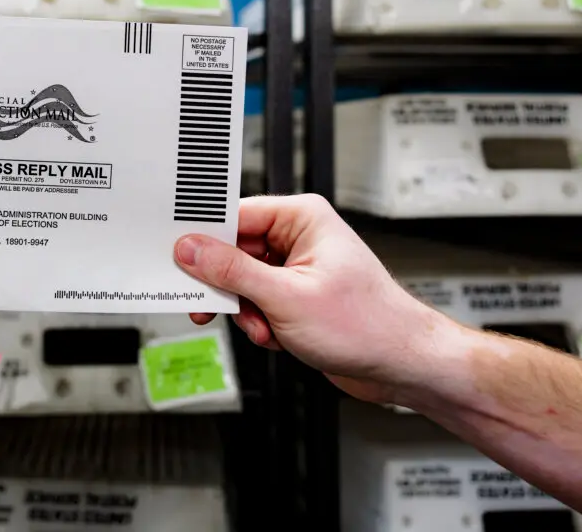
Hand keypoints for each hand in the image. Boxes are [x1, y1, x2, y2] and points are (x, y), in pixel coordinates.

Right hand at [174, 194, 461, 403]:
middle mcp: (299, 236)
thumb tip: (192, 250)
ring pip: (242, 281)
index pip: (235, 216)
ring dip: (246, 311)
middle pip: (233, 251)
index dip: (204, 239)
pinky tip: (278, 337)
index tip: (179, 259)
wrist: (403, 365)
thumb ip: (233, 271)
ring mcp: (297, 268)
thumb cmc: (368, 325)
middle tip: (210, 305)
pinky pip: (256, 301)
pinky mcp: (296, 295)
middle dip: (228, 287)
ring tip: (265, 329)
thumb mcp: (286, 297)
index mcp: (301, 217)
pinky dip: (259, 323)